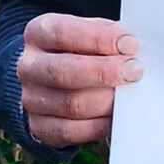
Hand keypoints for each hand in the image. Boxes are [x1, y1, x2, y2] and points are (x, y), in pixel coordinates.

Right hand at [17, 13, 141, 147]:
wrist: (51, 77)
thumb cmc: (79, 49)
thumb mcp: (89, 31)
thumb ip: (107, 35)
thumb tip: (132, 47)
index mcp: (38, 33)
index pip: (63, 33)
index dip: (98, 38)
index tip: (130, 44)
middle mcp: (29, 66)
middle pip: (62, 72)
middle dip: (103, 72)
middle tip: (134, 71)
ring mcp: (31, 99)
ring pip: (70, 105)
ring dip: (106, 101)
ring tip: (130, 95)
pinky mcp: (39, 127)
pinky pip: (70, 131)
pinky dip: (98, 125)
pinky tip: (116, 116)